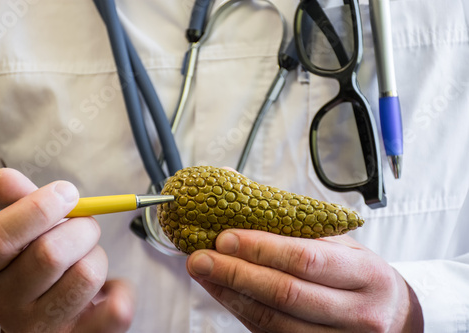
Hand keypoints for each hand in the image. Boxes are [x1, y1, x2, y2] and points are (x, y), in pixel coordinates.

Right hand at [0, 169, 133, 332]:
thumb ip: (18, 203)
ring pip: (87, 275)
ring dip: (99, 257)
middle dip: (82, 228)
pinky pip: (116, 309)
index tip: (66, 193)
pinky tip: (107, 289)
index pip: (0, 237)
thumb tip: (4, 178)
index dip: (38, 208)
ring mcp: (44, 327)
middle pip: (50, 254)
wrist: (53, 317)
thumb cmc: (40, 266)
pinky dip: (121, 289)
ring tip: (88, 260)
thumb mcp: (25, 233)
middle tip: (84, 229)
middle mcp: (8, 305)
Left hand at [187, 229, 422, 331]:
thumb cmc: (363, 277)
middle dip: (236, 272)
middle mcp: (357, 313)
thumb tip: (247, 205)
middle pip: (285, 293)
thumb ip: (302, 231)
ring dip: (230, 294)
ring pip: (273, 319)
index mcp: (366, 275)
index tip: (226, 237)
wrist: (394, 319)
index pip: (306, 259)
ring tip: (204, 272)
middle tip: (201, 256)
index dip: (261, 248)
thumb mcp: (346, 248)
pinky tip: (223, 293)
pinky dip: (241, 311)